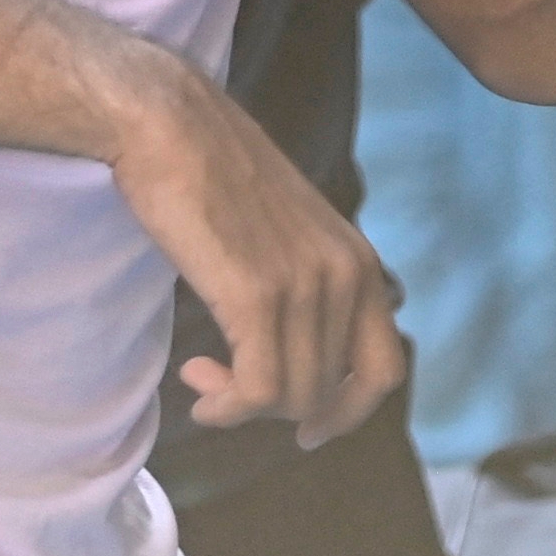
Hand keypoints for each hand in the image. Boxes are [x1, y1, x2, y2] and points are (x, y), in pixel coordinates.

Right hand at [106, 56, 404, 448]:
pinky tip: (198, 388)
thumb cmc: (213, 171)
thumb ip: (306, 280)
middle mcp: (346, 277)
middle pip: (331, 391)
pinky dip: (227, 407)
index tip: (308, 429)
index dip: (349, 412)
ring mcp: (305, 288)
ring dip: (242, 406)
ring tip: (201, 380)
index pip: (385, 369)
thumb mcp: (288, 229)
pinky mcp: (257, 298)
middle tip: (223, 390)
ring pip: (294, 397)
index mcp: (358, 261)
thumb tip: (294, 348)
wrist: (169, 126)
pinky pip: (258, 390)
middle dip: (277, 407)